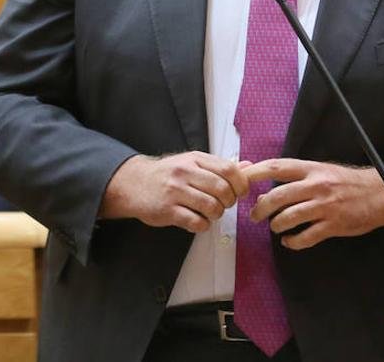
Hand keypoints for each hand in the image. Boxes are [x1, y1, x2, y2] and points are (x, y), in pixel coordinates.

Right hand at [101, 152, 248, 232]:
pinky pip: (196, 222)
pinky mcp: (167, 210)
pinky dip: (202, 225)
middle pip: (222, 189)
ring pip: (211, 207)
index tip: (239, 192)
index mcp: (194, 159)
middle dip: (229, 202)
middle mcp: (185, 172)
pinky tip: (196, 220)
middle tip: (223, 204)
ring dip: (216, 214)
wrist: (135, 183)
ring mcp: (175, 191)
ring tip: (209, 213)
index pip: (228, 169)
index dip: (240, 184)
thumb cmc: (167, 174)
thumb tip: (248, 167)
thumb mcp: (193, 163)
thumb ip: (220, 166)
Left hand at [243, 158, 383, 249]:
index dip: (255, 172)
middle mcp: (317, 185)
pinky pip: (306, 237)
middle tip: (254, 215)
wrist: (379, 194)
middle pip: (278, 195)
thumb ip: (296, 176)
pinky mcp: (334, 225)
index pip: (277, 167)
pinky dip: (292, 242)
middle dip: (260, 208)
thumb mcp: (321, 170)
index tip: (240, 179)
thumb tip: (264, 185)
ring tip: (275, 227)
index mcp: (311, 169)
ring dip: (276, 225)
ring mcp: (325, 206)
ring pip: (289, 217)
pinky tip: (289, 241)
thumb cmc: (345, 182)